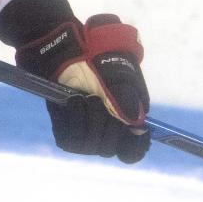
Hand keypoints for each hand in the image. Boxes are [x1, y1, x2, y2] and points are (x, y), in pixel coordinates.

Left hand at [16, 15, 151, 163]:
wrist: (66, 52)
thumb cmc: (96, 60)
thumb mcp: (115, 74)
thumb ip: (126, 99)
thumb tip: (136, 123)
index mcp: (127, 120)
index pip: (132, 150)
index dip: (134, 147)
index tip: (133, 131)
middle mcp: (106, 130)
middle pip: (109, 148)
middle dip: (104, 124)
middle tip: (96, 99)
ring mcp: (86, 132)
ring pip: (89, 146)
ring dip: (87, 119)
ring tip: (82, 97)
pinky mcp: (66, 130)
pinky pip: (69, 140)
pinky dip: (71, 120)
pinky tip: (72, 101)